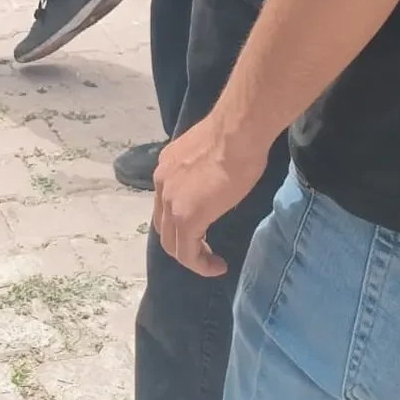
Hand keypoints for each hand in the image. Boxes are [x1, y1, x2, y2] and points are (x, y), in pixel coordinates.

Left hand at [153, 117, 268, 276]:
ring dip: (192, 257)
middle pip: (164, 226)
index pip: (166, 204)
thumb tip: (214, 184)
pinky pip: (187, 253)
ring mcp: (171, 201)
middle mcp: (162, 184)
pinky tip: (217, 266)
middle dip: (183, 243)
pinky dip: (201, 265)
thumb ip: (202, 173)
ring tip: (211, 262)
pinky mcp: (187, 218)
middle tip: (205, 250)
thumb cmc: (235, 137)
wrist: (237, 133)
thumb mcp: (209, 155)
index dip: (181, 221)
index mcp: (166, 168)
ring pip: (172, 243)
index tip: (204, 230)